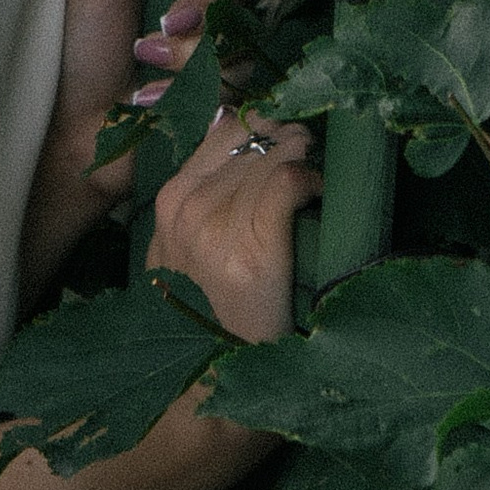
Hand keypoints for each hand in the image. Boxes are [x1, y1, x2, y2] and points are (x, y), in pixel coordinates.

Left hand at [18, 0, 216, 298]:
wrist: (75, 127)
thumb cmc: (82, 46)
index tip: (176, 14)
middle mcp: (214, 10)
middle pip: (244, 5)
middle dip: (198, 34)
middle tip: (149, 50)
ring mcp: (224, 57)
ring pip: (243, 51)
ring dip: (188, 70)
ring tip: (143, 86)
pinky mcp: (228, 100)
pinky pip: (240, 92)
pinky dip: (190, 99)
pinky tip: (152, 105)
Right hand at [144, 101, 319, 345]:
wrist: (212, 370)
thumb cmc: (210, 302)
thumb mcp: (188, 240)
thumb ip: (206, 185)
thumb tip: (239, 120)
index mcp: (171, 198)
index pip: (227, 129)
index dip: (267, 126)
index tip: (290, 139)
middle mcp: (188, 209)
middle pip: (254, 140)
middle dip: (290, 139)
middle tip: (313, 153)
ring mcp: (216, 231)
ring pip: (272, 157)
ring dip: (304, 158)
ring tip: (317, 175)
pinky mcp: (253, 253)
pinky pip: (286, 183)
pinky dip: (310, 180)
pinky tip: (318, 194)